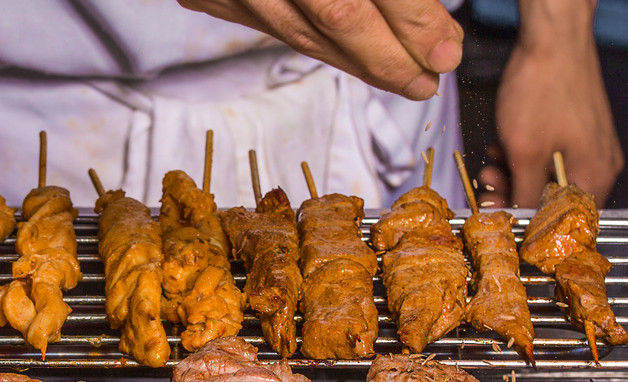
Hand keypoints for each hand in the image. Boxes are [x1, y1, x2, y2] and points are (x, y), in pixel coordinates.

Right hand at [177, 0, 462, 99]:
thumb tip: (427, 17)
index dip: (412, 20)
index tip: (445, 49)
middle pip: (337, 17)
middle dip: (390, 58)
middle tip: (425, 82)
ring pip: (302, 35)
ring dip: (357, 64)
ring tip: (400, 79)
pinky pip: (277, 29)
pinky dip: (321, 47)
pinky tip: (352, 59)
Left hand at [491, 0, 623, 207]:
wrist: (550, 37)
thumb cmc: (543, 87)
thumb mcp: (525, 152)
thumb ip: (525, 193)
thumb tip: (521, 219)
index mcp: (593, 174)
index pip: (564, 220)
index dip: (529, 222)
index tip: (503, 216)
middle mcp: (596, 162)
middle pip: (552, 197)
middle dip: (514, 192)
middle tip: (488, 187)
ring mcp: (585, 143)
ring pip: (544, 174)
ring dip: (512, 172)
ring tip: (491, 162)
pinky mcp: (572, 127)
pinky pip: (545, 152)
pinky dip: (521, 153)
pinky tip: (502, 145)